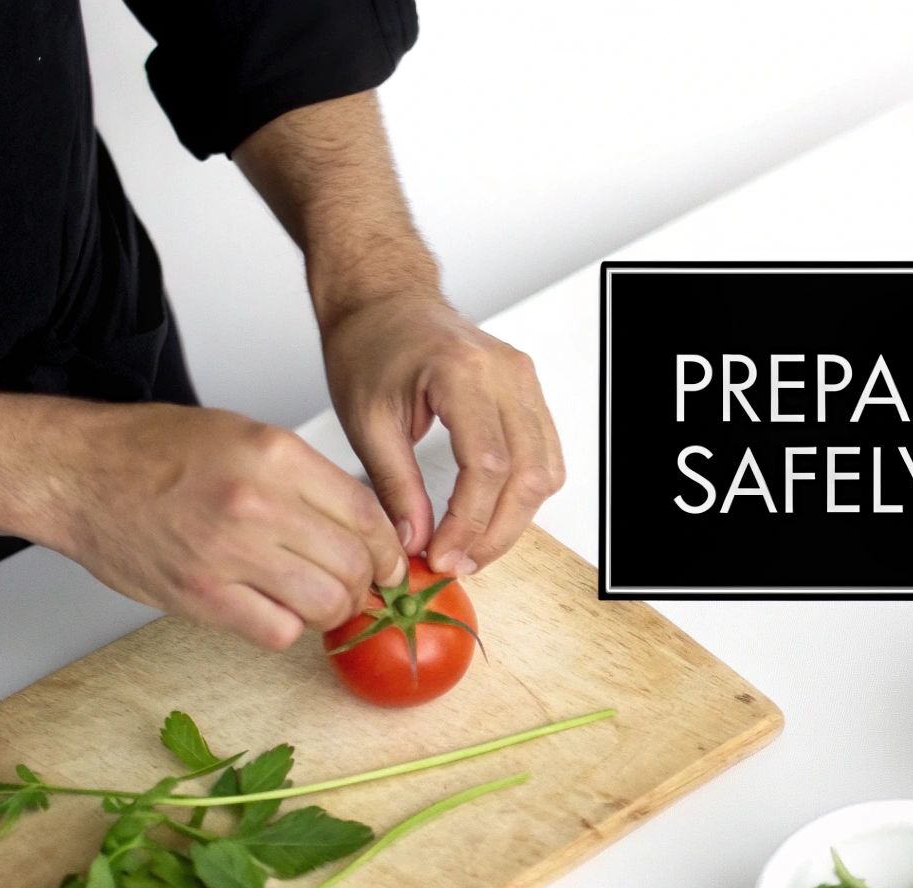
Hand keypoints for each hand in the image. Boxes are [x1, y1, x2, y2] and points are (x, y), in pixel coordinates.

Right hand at [50, 404, 406, 649]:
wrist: (79, 472)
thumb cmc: (156, 451)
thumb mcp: (247, 435)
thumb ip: (307, 478)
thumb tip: (363, 524)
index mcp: (276, 456)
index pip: (366, 514)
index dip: (388, 548)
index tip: (392, 562)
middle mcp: (257, 502)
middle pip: (353, 564)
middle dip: (366, 583)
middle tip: (357, 586)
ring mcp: (227, 552)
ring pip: (323, 605)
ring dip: (330, 611)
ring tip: (316, 600)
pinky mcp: (199, 595)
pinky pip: (276, 631)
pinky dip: (287, 628)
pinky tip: (275, 609)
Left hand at [321, 297, 564, 575]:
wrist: (385, 301)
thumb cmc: (370, 344)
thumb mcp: (366, 421)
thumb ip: (394, 486)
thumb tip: (415, 541)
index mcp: (462, 372)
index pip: (487, 466)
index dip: (468, 522)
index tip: (441, 554)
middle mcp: (506, 373)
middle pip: (527, 475)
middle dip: (494, 532)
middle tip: (457, 562)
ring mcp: (524, 380)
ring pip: (545, 471)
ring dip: (513, 520)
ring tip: (471, 547)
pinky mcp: (528, 392)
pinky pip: (545, 455)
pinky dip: (523, 494)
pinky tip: (489, 515)